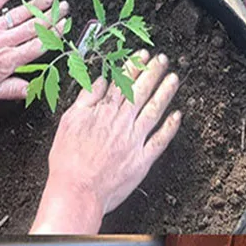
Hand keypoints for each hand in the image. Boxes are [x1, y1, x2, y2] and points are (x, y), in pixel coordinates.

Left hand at [0, 0, 68, 105]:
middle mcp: (1, 42)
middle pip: (33, 28)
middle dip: (51, 17)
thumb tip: (29, 90)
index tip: (65, 30)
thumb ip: (9, 90)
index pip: (37, 48)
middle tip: (64, 8)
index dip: (54, 37)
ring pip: (19, 14)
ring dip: (37, 5)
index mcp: (5, 62)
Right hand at [31, 51, 181, 233]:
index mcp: (103, 112)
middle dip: (153, 73)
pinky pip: (160, 140)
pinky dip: (170, 127)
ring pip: (154, 110)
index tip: (141, 55)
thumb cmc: (67, 160)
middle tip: (162, 60)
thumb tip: (99, 82)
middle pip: (141, 92)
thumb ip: (85, 100)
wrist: (77, 190)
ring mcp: (135, 140)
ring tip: (174, 78)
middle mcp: (122, 122)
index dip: (132, 67)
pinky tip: (177, 116)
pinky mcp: (142, 159)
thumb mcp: (68, 122)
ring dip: (165, 93)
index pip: (121, 83)